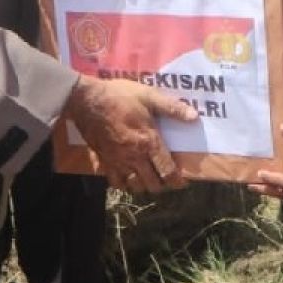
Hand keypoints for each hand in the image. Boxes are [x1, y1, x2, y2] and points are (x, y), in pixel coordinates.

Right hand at [65, 76, 196, 193]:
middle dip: (163, 185)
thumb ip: (172, 108)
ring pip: (135, 187)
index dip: (178, 181)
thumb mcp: (149, 96)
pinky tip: (127, 177)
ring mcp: (118, 162)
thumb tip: (194, 117)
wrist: (87, 101)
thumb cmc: (120, 96)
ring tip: (149, 178)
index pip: (168, 170)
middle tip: (166, 178)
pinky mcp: (104, 162)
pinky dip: (124, 184)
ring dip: (144, 186)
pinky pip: (115, 183)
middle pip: (153, 184)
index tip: (183, 183)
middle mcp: (135, 157)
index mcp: (149, 142)